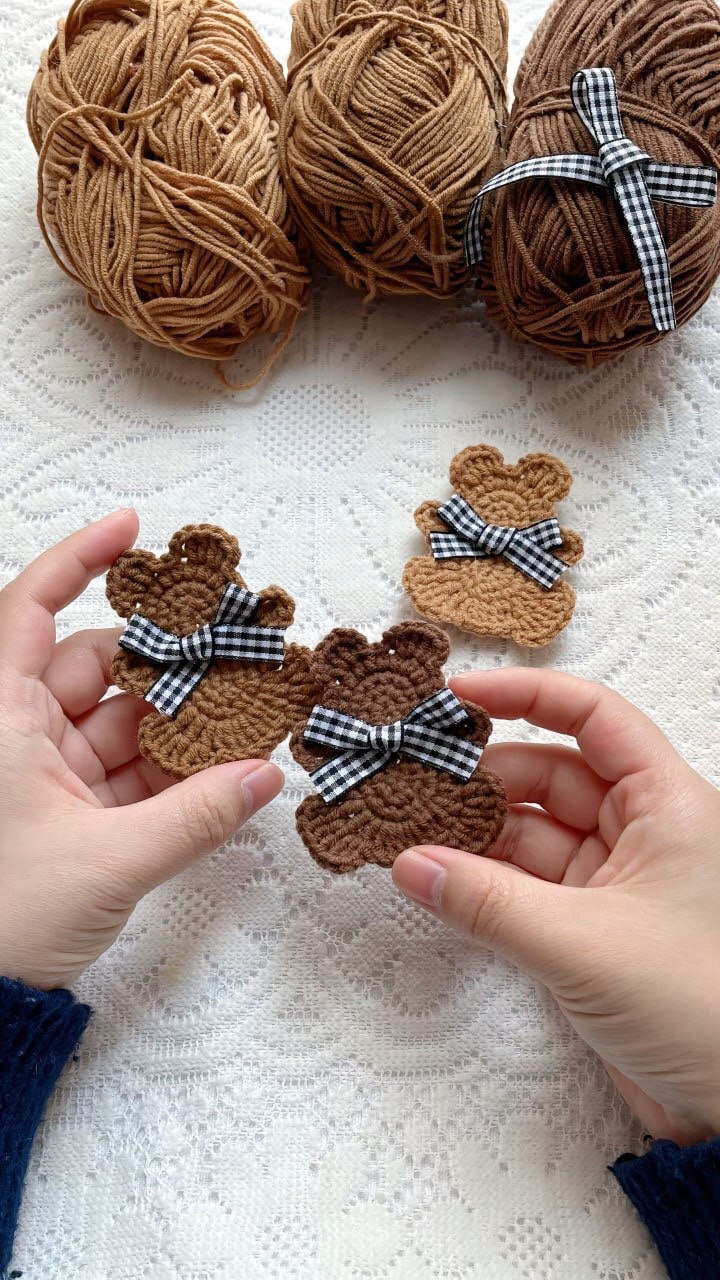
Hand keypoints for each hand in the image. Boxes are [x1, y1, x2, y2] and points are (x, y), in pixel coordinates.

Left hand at [0, 512, 282, 990]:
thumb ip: (197, 816)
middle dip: (166, 662)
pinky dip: (172, 772)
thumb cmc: (4, 920)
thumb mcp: (109, 861)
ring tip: (249, 712)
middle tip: (236, 652)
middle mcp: (15, 733)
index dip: (79, 559)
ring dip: (180, 723)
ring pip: (119, 723)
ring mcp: (41, 774)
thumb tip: (265, 776)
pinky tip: (224, 768)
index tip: (132, 531)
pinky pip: (126, 773)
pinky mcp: (64, 813)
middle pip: (97, 666)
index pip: (32, 609)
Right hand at [393, 668, 719, 1145]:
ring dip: (473, 832)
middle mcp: (643, 830)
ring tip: (409, 828)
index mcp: (667, 804)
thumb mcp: (583, 944)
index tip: (460, 697)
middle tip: (412, 776)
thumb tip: (411, 864)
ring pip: (532, 831)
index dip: (526, 695)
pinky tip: (436, 875)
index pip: (593, 717)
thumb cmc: (698, 1009)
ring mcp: (617, 878)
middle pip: (551, 772)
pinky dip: (482, 879)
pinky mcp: (593, 926)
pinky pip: (527, 883)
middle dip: (482, 776)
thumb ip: (487, 902)